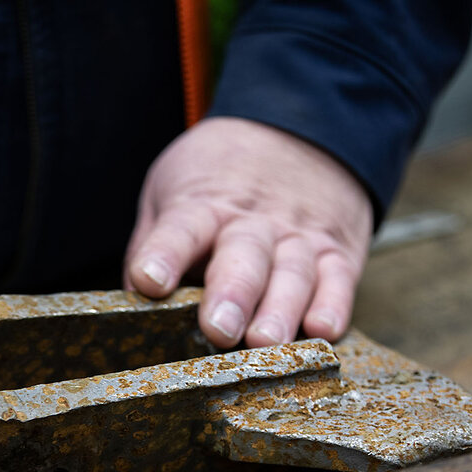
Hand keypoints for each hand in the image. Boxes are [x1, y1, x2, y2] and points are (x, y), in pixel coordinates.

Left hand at [124, 117, 372, 346]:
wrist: (298, 129)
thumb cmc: (220, 177)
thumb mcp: (173, 189)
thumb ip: (154, 245)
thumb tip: (133, 304)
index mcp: (203, 206)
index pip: (180, 229)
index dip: (163, 255)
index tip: (149, 281)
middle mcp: (253, 222)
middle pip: (242, 257)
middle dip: (231, 295)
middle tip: (219, 330)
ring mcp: (299, 237)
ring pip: (292, 274)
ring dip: (280, 310)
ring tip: (265, 341)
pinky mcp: (337, 252)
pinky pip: (338, 279)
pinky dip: (334, 305)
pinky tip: (322, 330)